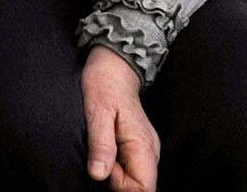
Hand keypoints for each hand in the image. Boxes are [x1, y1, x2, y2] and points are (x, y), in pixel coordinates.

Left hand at [82, 46, 159, 190]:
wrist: (112, 67)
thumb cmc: (103, 85)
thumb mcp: (97, 112)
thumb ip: (101, 145)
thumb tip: (99, 175)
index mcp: (143, 146)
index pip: (143, 189)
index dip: (120, 186)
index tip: (104, 165)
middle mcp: (150, 152)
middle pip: (138, 187)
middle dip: (116, 181)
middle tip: (99, 155)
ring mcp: (144, 150)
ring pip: (133, 179)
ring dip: (114, 172)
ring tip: (101, 148)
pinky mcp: (137, 147)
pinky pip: (129, 168)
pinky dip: (114, 165)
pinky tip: (104, 148)